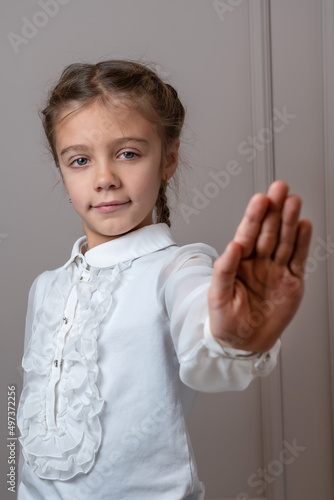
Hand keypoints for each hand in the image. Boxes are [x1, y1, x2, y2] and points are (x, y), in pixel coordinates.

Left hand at [207, 181, 311, 352]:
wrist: (244, 344)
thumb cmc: (226, 321)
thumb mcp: (217, 297)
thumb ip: (224, 270)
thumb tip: (232, 246)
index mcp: (238, 262)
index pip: (247, 234)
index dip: (254, 217)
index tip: (260, 199)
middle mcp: (258, 262)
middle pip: (268, 231)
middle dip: (274, 210)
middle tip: (280, 189)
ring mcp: (276, 270)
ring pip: (284, 240)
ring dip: (289, 221)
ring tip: (294, 201)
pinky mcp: (292, 281)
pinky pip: (298, 258)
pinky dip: (302, 242)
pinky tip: (304, 225)